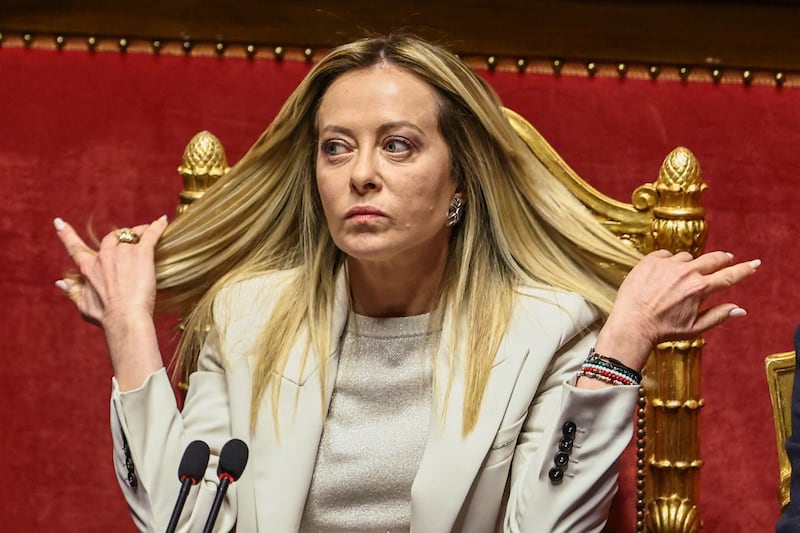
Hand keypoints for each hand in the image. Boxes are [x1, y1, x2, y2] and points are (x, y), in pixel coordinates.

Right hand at [54, 215, 168, 389]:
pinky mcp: (142, 254)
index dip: (66, 234)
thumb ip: (73, 291)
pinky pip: (151, 235)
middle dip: (119, 236)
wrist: (125, 317)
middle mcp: (104, 256)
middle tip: (130, 237)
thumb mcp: (83, 305)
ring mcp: (123, 253)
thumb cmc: (106, 316)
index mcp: (88, 268)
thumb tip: (60, 282)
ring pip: (131, 235)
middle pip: (111, 237)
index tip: (59, 222)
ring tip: (147, 233)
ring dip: (139, 233)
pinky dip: (157, 227)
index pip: (74, 248)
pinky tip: (163, 222)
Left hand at [594, 250, 759, 371]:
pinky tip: (661, 275)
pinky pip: (666, 255)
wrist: (631, 324)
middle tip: (726, 259)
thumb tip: (740, 309)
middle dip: (722, 259)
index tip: (755, 263)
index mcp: (700, 289)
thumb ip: (718, 316)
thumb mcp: (695, 328)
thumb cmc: (663, 330)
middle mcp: (686, 273)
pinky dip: (667, 262)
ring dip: (688, 265)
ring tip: (678, 281)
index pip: (729, 276)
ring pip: (687, 257)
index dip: (744, 269)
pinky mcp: (650, 260)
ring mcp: (667, 264)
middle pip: (712, 259)